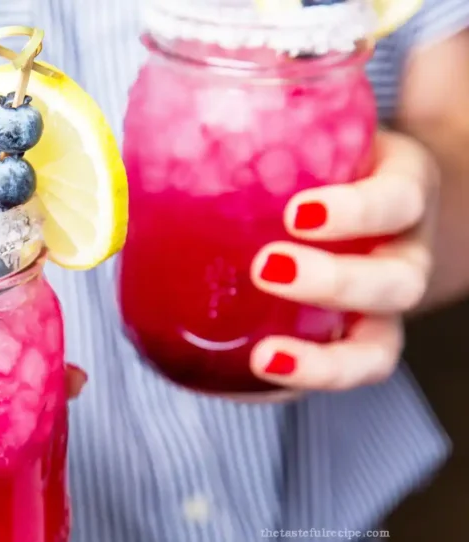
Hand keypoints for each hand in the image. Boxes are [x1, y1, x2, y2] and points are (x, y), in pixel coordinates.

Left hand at [249, 130, 438, 392]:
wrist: (378, 206)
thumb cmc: (331, 169)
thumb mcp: (319, 139)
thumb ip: (276, 131)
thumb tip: (176, 116)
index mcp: (401, 191)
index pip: (395, 200)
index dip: (354, 210)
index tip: (298, 212)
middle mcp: (404, 254)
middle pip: (393, 282)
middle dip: (335, 282)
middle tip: (268, 267)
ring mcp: (384, 311)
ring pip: (378, 348)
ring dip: (322, 358)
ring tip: (264, 356)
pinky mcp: (357, 343)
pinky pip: (338, 377)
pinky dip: (298, 385)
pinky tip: (248, 383)